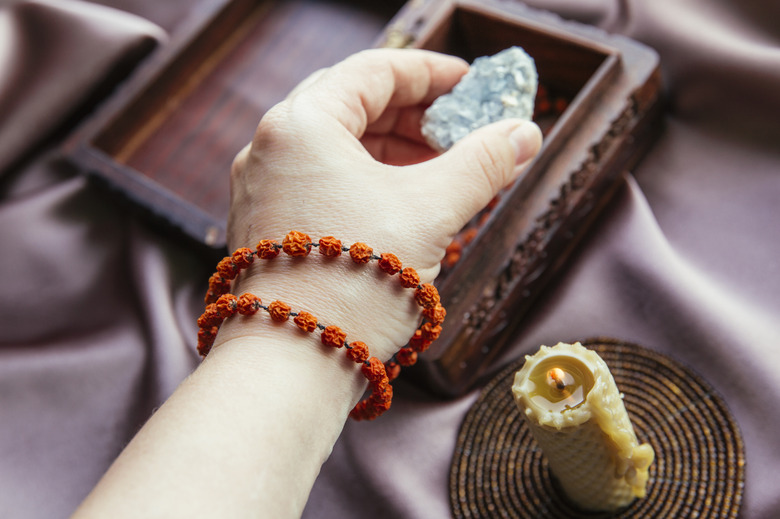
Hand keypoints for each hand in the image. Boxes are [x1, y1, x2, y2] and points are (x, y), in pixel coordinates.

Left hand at [222, 48, 541, 360]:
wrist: (292, 363)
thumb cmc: (353, 281)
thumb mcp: (431, 211)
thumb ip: (482, 164)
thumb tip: (524, 133)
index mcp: (301, 125)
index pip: (373, 70)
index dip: (431, 73)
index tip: (471, 85)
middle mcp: (271, 148)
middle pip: (354, 107)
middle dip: (415, 117)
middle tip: (462, 133)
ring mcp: (264, 188)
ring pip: (339, 149)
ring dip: (395, 154)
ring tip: (444, 174)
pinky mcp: (267, 225)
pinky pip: (325, 184)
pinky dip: (369, 184)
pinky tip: (407, 206)